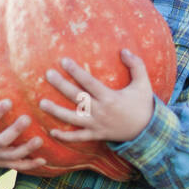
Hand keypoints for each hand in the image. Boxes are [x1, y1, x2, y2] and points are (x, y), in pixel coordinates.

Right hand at [0, 85, 50, 171]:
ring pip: (13, 155)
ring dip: (27, 149)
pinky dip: (31, 165)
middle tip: (27, 118)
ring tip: (40, 140)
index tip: (8, 101)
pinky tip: (43, 159)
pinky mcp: (4, 163)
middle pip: (2, 140)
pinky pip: (18, 166)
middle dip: (15, 131)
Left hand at [39, 49, 153, 144]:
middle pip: (77, 97)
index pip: (89, 82)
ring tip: (41, 103)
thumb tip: (124, 50)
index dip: (76, 71)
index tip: (63, 61)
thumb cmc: (143, 105)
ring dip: (56, 112)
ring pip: (73, 119)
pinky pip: (79, 137)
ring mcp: (97, 125)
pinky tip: (52, 131)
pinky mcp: (96, 135)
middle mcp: (101, 111)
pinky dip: (65, 137)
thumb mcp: (143, 84)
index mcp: (110, 98)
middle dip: (61, 86)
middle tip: (48, 75)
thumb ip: (136, 65)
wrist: (147, 131)